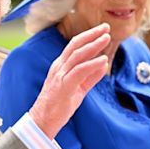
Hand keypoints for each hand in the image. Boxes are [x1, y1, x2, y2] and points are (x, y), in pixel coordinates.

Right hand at [29, 23, 109, 138]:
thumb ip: (90, 77)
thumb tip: (103, 65)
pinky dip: (92, 64)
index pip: (74, 46)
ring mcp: (60, 76)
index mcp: (60, 66)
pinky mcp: (64, 86)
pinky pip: (79, 71)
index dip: (88, 36)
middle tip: (106, 27)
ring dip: (94, 45)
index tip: (102, 30)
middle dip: (91, 34)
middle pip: (75, 45)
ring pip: (78, 55)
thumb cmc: (59, 106)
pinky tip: (103, 60)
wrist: (42, 121)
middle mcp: (59, 67)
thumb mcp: (78, 89)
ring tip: (106, 38)